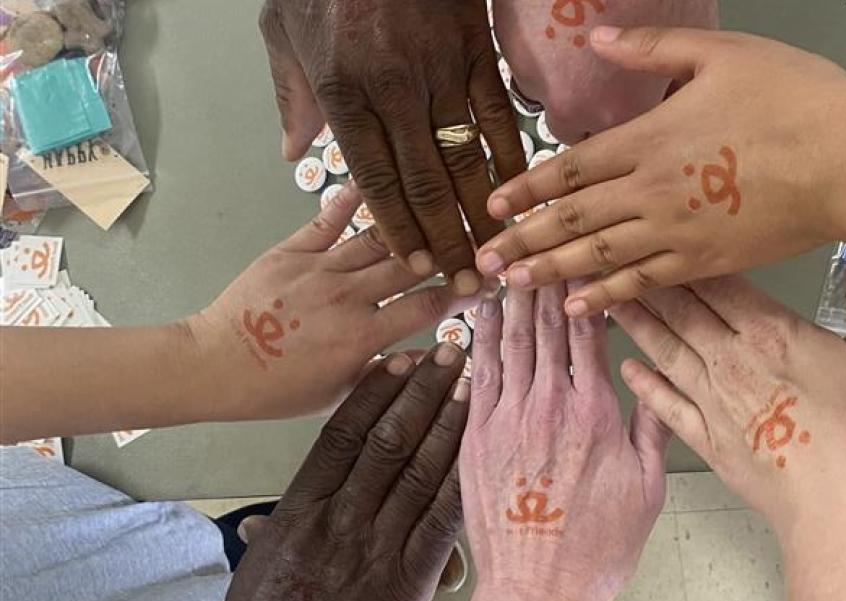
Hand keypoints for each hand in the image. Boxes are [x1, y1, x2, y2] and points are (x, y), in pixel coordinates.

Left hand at [188, 183, 476, 420]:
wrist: (217, 365)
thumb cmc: (278, 390)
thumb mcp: (339, 395)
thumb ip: (385, 373)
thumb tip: (429, 356)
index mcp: (363, 336)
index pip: (429, 306)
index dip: (465, 292)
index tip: (488, 282)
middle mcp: (348, 296)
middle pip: (413, 264)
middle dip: (451, 251)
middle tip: (476, 236)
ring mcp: (320, 269)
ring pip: (379, 237)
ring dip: (413, 223)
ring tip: (439, 208)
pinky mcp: (292, 250)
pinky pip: (329, 218)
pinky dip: (353, 197)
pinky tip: (377, 179)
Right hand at [210, 343, 470, 600]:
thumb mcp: (262, 568)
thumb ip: (277, 532)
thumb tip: (264, 519)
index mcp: (301, 509)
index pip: (343, 433)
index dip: (375, 392)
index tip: (398, 360)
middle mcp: (340, 519)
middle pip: (388, 440)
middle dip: (423, 392)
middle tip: (449, 353)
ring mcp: (376, 547)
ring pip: (419, 469)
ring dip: (450, 422)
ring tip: (472, 383)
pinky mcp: (409, 579)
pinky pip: (442, 518)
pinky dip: (461, 478)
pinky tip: (481, 447)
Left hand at [260, 0, 525, 294]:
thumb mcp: (283, 32)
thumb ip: (292, 97)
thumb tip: (295, 154)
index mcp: (344, 93)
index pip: (376, 179)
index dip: (398, 229)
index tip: (415, 269)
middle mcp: (394, 91)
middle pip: (424, 183)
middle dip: (445, 239)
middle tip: (464, 282)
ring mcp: (440, 72)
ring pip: (464, 158)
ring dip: (481, 212)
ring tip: (495, 253)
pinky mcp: (475, 53)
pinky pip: (497, 116)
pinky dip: (511, 158)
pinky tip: (520, 193)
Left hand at [459, 283, 669, 600]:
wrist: (540, 591)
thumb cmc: (595, 549)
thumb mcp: (647, 488)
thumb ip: (652, 428)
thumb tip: (657, 380)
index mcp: (594, 413)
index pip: (587, 331)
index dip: (583, 288)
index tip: (581, 259)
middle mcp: (548, 406)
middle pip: (545, 326)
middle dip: (544, 281)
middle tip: (541, 244)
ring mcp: (507, 419)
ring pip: (509, 341)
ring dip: (510, 299)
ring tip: (510, 263)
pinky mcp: (475, 437)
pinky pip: (478, 373)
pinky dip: (479, 337)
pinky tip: (479, 312)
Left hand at [477, 27, 845, 316]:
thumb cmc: (792, 99)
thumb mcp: (721, 53)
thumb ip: (652, 49)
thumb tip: (600, 36)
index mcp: (650, 139)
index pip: (571, 168)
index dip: (527, 188)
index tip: (493, 206)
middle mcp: (651, 192)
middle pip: (574, 220)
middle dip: (525, 239)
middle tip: (483, 262)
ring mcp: (677, 233)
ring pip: (599, 258)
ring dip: (551, 271)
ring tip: (513, 284)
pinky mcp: (705, 263)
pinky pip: (644, 283)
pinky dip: (607, 296)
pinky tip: (577, 307)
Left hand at [612, 251, 845, 600]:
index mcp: (771, 333)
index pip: (719, 280)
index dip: (685, 251)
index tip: (657, 227)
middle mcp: (731, 362)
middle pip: (682, 310)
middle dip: (647, 278)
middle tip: (610, 252)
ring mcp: (716, 405)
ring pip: (665, 351)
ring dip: (635, 322)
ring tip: (603, 297)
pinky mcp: (711, 444)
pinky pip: (666, 408)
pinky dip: (646, 386)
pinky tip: (628, 370)